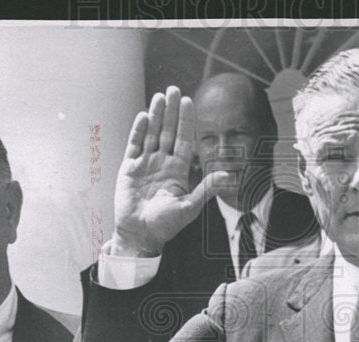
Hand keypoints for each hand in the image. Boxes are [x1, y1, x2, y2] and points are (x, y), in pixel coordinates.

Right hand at [113, 86, 229, 256]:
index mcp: (178, 171)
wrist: (139, 235)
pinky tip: (144, 115)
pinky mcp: (128, 168)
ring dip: (156, 115)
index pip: (185, 140)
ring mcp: (145, 164)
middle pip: (168, 131)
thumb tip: (230, 175)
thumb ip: (207, 188)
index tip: (190, 101)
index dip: (187, 121)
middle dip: (172, 111)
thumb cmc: (165, 225)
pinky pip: (134, 145)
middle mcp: (162, 163)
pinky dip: (138, 130)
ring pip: (152, 134)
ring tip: (160, 96)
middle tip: (175, 89)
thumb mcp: (190, 206)